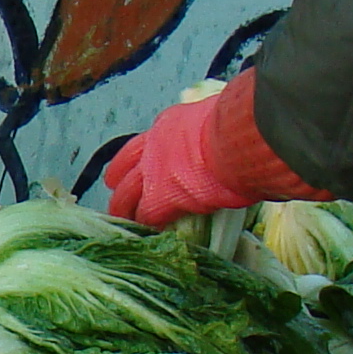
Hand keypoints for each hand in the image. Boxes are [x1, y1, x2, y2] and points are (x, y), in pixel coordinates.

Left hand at [105, 76, 322, 224]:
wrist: (237, 139)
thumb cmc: (240, 126)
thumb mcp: (219, 120)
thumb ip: (213, 132)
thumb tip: (228, 135)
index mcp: (170, 125)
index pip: (143, 143)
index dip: (132, 159)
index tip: (124, 168)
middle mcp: (155, 146)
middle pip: (127, 169)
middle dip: (118, 183)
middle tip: (112, 194)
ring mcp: (154, 172)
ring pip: (128, 194)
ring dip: (124, 208)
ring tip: (122, 220)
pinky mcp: (162, 197)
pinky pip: (147, 214)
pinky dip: (145, 224)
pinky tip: (145, 233)